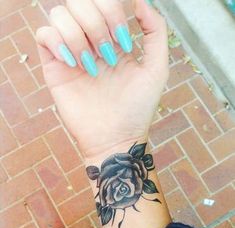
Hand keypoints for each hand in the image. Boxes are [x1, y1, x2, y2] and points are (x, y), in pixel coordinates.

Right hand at [36, 0, 168, 158]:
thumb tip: (140, 1)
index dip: (112, 12)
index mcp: (113, 38)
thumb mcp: (156, 69)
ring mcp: (71, 53)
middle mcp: (91, 41)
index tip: (123, 44)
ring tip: (90, 65)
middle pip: (80, 2)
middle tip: (106, 54)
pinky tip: (73, 63)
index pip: (104, 1)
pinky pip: (43, 35)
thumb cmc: (137, 108)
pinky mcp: (54, 67)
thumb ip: (155, 32)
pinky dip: (57, 42)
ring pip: (59, 14)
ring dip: (77, 35)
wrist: (115, 137)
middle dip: (96, 24)